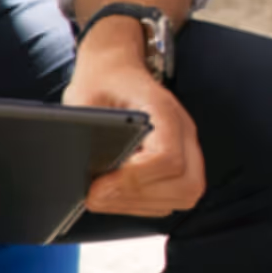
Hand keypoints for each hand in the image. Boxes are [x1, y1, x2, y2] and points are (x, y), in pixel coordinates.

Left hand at [63, 21, 203, 216]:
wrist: (115, 70)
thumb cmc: (101, 83)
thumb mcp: (84, 101)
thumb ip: (90, 137)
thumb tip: (91, 182)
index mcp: (164, 110)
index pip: (168, 159)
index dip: (133, 180)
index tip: (98, 185)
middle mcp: (184, 131)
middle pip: (187, 184)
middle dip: (142, 197)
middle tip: (101, 193)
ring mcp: (187, 147)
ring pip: (184, 195)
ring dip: (142, 203)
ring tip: (106, 193)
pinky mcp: (181, 162)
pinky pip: (175, 196)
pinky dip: (145, 202)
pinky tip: (119, 191)